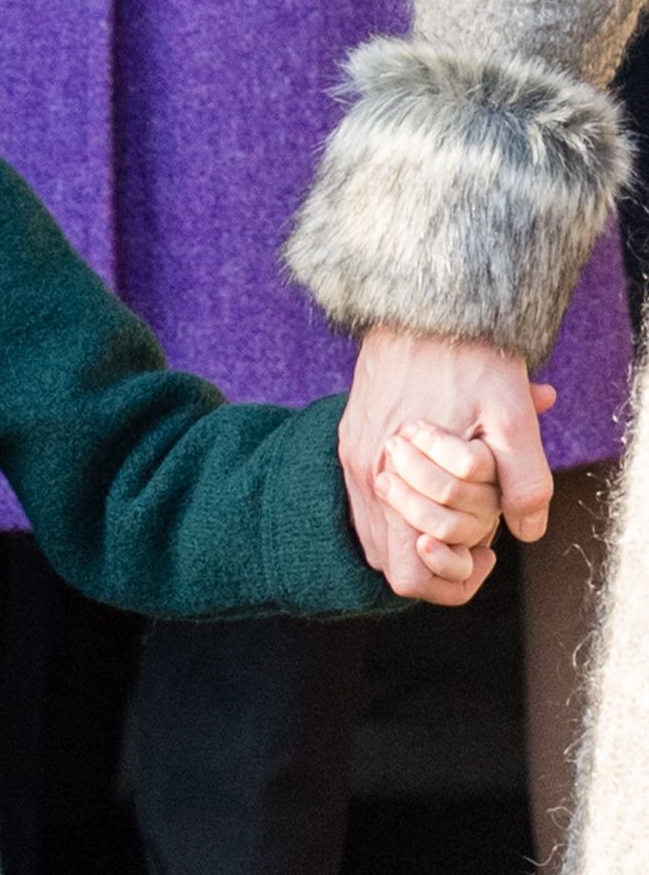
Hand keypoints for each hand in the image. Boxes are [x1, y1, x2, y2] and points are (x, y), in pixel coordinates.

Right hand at [340, 327, 554, 598]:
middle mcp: (364, 476)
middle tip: (476, 528)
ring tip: (456, 500)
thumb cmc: (472, 354)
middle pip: (390, 559)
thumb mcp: (513, 417)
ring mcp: (351, 456)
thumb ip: (524, 481)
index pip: (411, 575)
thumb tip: (525, 531)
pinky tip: (432, 475)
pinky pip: (366, 495)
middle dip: (437, 554)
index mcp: (398, 484)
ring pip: (377, 531)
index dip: (452, 578)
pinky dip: (399, 502)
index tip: (486, 553)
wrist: (422, 296)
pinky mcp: (349, 435)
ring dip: (416, 528)